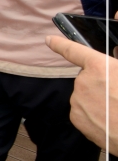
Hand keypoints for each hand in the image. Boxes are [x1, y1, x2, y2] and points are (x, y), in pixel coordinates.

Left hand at [48, 35, 113, 151]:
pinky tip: (109, 121)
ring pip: (85, 97)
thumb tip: (112, 63)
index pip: (74, 51)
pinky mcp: (76, 118)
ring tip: (115, 111)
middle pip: (88, 80)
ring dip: (97, 102)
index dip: (60, 44)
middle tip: (117, 96)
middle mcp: (83, 82)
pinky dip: (94, 116)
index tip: (49, 40)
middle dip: (100, 86)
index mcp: (99, 67)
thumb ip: (115, 66)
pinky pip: (83, 112)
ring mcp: (78, 101)